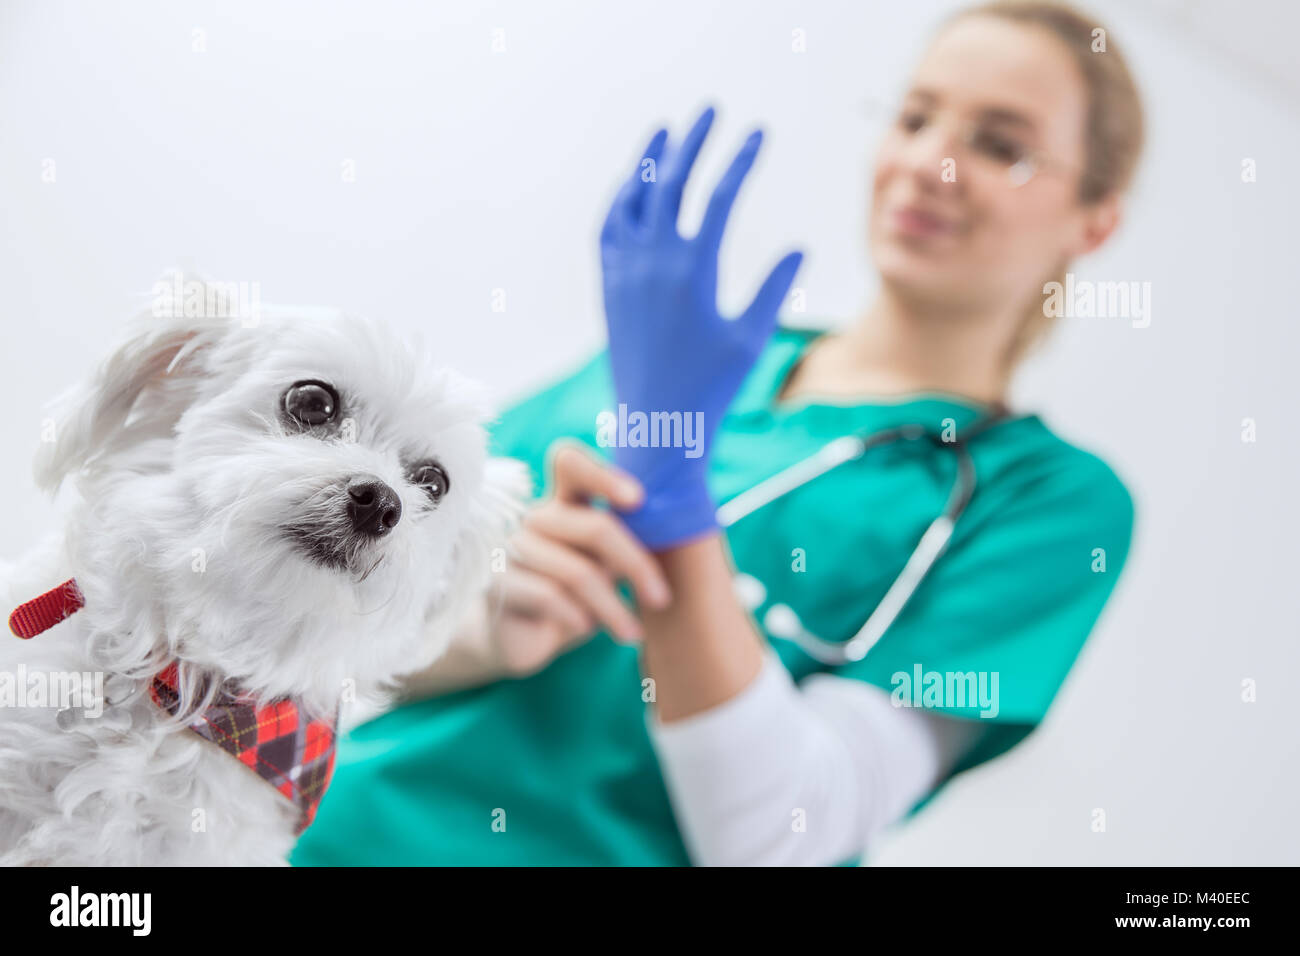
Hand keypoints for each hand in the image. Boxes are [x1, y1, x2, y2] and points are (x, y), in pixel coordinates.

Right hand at [487, 441, 671, 676]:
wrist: (528, 637)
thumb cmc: (580, 594)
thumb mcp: (608, 564)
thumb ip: (630, 541)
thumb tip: (675, 530)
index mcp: (565, 501)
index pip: (570, 462)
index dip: (603, 475)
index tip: (639, 500)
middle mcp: (536, 517)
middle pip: (595, 527)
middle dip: (636, 565)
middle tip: (661, 598)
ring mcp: (513, 548)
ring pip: (576, 572)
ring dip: (612, 608)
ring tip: (632, 633)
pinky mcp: (497, 584)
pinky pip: (549, 597)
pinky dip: (577, 617)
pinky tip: (586, 629)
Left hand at [599, 106, 803, 550]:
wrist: (656, 424)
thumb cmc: (710, 387)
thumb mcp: (751, 338)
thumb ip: (773, 289)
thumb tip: (796, 249)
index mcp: (693, 271)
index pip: (719, 197)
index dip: (740, 160)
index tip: (758, 132)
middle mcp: (653, 263)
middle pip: (672, 183)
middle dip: (693, 141)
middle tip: (710, 110)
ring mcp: (625, 272)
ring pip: (634, 199)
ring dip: (650, 162)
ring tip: (666, 132)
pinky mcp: (610, 287)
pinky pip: (609, 229)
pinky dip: (621, 200)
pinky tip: (634, 186)